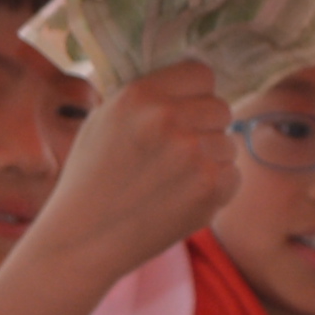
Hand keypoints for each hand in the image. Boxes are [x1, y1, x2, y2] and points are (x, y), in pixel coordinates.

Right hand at [25, 58, 240, 285]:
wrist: (82, 241)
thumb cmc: (88, 181)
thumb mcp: (102, 121)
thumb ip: (145, 97)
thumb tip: (185, 84)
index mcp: (140, 95)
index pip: (201, 73)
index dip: (193, 94)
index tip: (182, 113)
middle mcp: (169, 118)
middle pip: (220, 108)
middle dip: (203, 128)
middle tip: (173, 155)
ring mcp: (194, 154)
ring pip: (227, 144)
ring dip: (208, 161)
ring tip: (171, 182)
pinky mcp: (210, 188)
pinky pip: (232, 175)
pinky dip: (213, 189)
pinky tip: (179, 200)